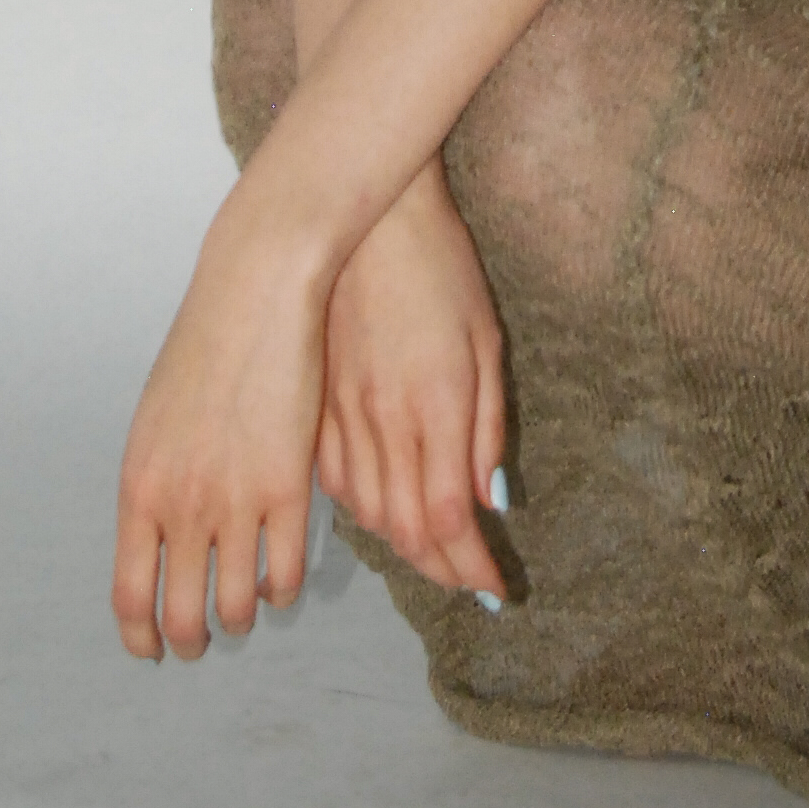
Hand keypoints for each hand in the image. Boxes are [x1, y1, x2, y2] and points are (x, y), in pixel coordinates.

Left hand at [112, 181, 331, 655]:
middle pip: (182, 616)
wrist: (255, 294)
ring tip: (243, 613)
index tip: (150, 649)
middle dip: (190, 642)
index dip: (140, 637)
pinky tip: (281, 583)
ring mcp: (237, 501)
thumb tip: (157, 540)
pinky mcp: (288, 488)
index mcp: (140, 489)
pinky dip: (282, 591)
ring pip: (236, 606)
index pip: (129, 596)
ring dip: (238, 621)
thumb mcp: (155, 421)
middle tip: (200, 643)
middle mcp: (183, 506)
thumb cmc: (204, 347)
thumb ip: (154, 485)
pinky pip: (287, 573)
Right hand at [317, 165, 508, 598]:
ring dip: (404, 547)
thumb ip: (489, 425)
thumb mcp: (486, 340)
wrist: (369, 219)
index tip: (495, 588)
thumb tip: (492, 500)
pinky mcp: (314, 405)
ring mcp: (340, 415)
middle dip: (443, 569)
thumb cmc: (440, 268)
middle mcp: (383, 420)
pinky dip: (361, 510)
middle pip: (406, 529)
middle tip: (470, 581)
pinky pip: (333, 482)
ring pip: (367, 513)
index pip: (448, 518)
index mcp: (435, 404)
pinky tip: (383, 511)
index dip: (471, 567)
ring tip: (435, 557)